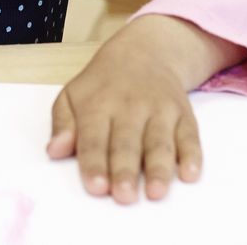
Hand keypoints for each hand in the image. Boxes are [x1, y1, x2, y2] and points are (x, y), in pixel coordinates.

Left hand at [46, 14, 244, 203]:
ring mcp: (160, 109)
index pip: (94, 137)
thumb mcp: (72, 95)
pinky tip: (190, 173)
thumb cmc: (103, 84)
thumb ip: (62, 124)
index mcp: (98, 105)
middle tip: (124, 196)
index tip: (96, 187)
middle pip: (127, 143)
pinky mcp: (184, 114)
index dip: (95, 162)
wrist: (144, 51)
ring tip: (156, 192)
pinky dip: (192, 155)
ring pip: (160, 141)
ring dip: (159, 168)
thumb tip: (54, 149)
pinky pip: (190, 135)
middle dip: (125, 170)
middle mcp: (130, 106)